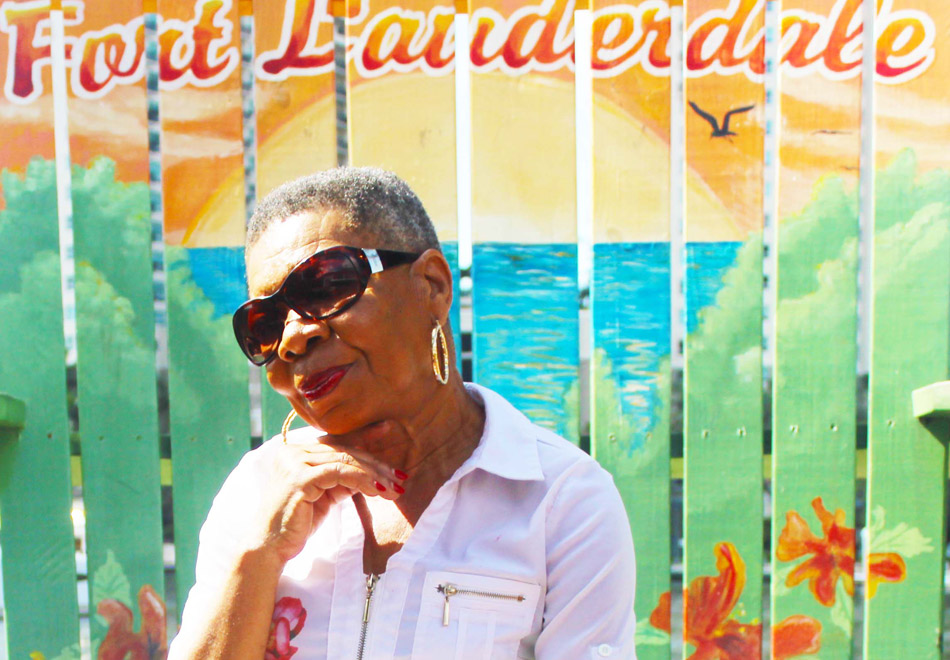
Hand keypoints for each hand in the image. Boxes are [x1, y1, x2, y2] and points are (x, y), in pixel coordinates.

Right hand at [207, 422, 406, 567]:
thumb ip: (340, 479)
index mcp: (296, 452)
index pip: (336, 441)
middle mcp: (292, 452)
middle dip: (376, 463)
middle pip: (344, 450)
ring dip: (374, 474)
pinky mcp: (299, 478)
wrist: (268, 547)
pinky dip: (362, 480)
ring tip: (394, 488)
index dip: (364, 436)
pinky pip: (339, 473)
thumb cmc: (296, 524)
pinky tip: (378, 490)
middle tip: (400, 476)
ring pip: (345, 460)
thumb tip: (371, 472)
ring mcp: (294, 462)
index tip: (389, 430)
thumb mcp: (323, 495)